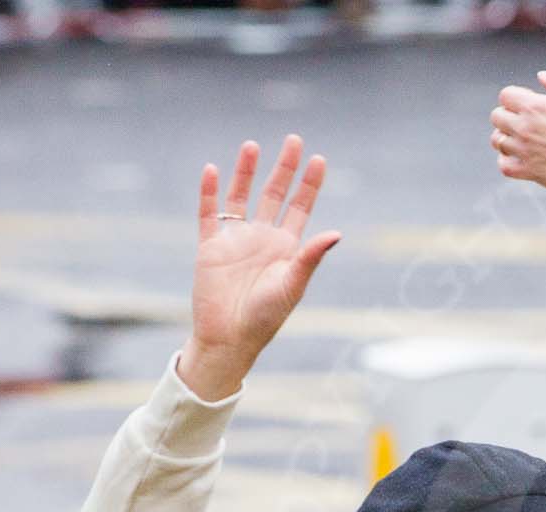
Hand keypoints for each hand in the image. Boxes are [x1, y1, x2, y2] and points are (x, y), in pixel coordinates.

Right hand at [181, 135, 340, 401]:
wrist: (230, 337)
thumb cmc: (266, 317)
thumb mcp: (292, 285)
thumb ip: (310, 257)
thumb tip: (336, 233)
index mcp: (287, 247)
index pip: (301, 207)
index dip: (309, 184)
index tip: (319, 159)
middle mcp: (262, 238)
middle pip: (274, 194)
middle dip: (284, 168)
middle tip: (294, 139)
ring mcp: (236, 239)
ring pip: (241, 196)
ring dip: (246, 172)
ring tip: (252, 145)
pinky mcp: (210, 245)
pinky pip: (209, 213)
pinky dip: (210, 192)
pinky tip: (213, 170)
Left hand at [492, 72, 545, 193]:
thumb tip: (541, 75)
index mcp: (535, 106)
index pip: (505, 95)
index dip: (515, 98)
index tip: (528, 105)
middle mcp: (524, 127)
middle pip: (496, 116)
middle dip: (508, 116)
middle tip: (525, 122)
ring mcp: (523, 150)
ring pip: (497, 140)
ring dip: (506, 138)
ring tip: (522, 140)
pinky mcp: (527, 171)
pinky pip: (503, 164)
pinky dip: (507, 160)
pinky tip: (519, 158)